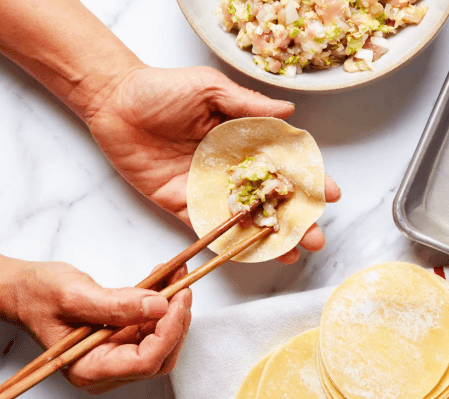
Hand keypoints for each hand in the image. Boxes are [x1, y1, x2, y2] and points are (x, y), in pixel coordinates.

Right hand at [3, 259, 190, 393]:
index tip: (178, 299)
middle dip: (177, 321)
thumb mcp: (74, 295)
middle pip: (161, 355)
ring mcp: (117, 353)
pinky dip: (164, 301)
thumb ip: (116, 304)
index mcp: (90, 368)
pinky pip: (154, 323)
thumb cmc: (38, 295)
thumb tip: (159, 306)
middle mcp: (107, 367)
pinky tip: (167, 278)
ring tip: (176, 274)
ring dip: (174, 306)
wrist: (26, 289)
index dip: (169, 331)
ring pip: (163, 338)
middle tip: (183, 287)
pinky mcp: (124, 336)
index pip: (145, 361)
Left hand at [82, 65, 340, 263]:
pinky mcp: (182, 203)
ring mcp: (208, 188)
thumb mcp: (209, 89)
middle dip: (296, 219)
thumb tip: (289, 110)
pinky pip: (208, 227)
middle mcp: (231, 168)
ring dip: (270, 237)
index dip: (309, 180)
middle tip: (316, 236)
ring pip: (246, 219)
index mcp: (244, 140)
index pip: (285, 164)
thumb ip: (247, 104)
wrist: (114, 102)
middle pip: (272, 198)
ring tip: (293, 253)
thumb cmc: (161, 89)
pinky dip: (229, 243)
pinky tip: (251, 255)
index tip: (330, 194)